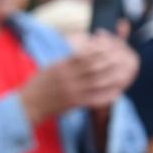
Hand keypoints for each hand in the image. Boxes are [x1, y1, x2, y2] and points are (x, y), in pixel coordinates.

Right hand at [20, 33, 136, 123]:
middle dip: (109, 61)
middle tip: (122, 57)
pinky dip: (107, 95)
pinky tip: (117, 92)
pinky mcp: (74, 103)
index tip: (110, 46)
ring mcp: (72, 91)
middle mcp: (68, 78)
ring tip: (124, 71)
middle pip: (93, 67)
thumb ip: (68, 61)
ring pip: (97, 81)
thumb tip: (85, 52)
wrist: (28, 105)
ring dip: (112, 76)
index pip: (84, 55)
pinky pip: (94, 99)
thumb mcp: (51, 68)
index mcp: (61, 67)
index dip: (99, 50)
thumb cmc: (39, 85)